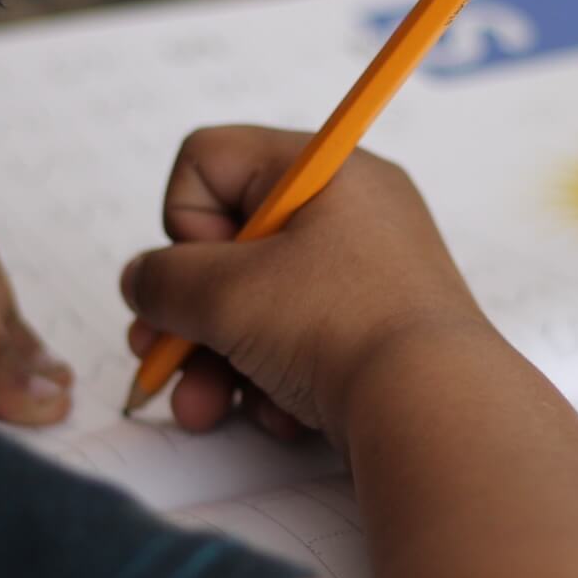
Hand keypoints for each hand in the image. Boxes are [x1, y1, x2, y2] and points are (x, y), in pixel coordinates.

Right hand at [120, 126, 488, 443]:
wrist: (434, 409)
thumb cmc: (339, 328)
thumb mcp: (226, 295)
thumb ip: (163, 281)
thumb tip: (143, 281)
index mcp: (321, 169)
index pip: (210, 159)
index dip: (184, 222)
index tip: (205, 271)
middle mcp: (348, 210)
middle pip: (227, 244)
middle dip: (188, 313)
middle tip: (160, 354)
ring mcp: (365, 273)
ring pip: (257, 304)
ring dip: (218, 360)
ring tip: (204, 409)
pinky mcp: (374, 330)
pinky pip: (298, 340)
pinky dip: (274, 379)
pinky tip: (278, 417)